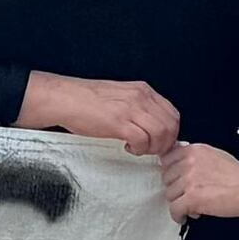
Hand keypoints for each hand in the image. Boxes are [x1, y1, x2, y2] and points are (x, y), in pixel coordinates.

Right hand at [41, 74, 178, 158]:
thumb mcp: (121, 96)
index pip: (172, 113)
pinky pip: (142, 141)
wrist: (66, 99)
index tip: (161, 142)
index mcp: (142, 90)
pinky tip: (128, 147)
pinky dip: (139, 149)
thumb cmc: (88, 100)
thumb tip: (152, 125)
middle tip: (151, 149)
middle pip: (170, 125)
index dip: (171, 132)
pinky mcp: (119, 122)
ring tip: (139, 149)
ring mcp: (130, 109)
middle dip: (165, 143)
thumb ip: (138, 107)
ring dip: (152, 148)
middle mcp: (140, 97)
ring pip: (160, 133)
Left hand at [159, 141, 238, 223]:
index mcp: (194, 150)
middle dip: (176, 189)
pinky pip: (174, 209)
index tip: (174, 180)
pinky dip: (178, 215)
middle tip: (186, 195)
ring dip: (179, 202)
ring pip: (170, 195)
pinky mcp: (192, 198)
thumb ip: (196, 158)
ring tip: (192, 206)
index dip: (171, 173)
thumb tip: (182, 165)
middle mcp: (189, 163)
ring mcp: (189, 180)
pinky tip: (186, 216)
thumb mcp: (215, 155)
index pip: (166, 159)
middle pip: (166, 178)